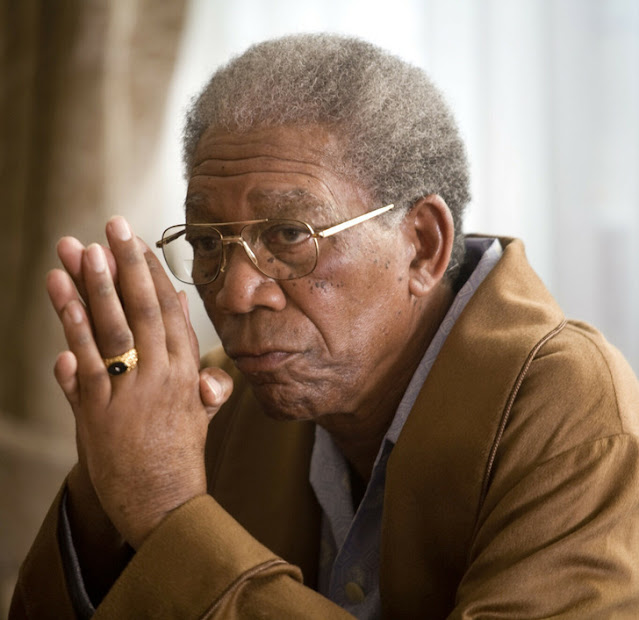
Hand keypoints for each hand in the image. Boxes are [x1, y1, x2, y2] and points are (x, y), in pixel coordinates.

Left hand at [47, 216, 232, 547]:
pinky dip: (73, 330)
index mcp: (187, 370)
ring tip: (79, 249)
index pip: (169, 310)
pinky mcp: (101, 412)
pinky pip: (86, 362)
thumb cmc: (181, 454)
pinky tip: (62, 299)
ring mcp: (131, 392)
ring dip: (94, 286)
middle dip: (127, 263)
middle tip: (113, 224)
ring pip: (112, 328)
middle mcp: (162, 374)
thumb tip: (186, 314)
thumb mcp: (199, 407)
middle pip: (143, 308)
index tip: (137, 243)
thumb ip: (196, 364)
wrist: (166, 503)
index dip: (152, 273)